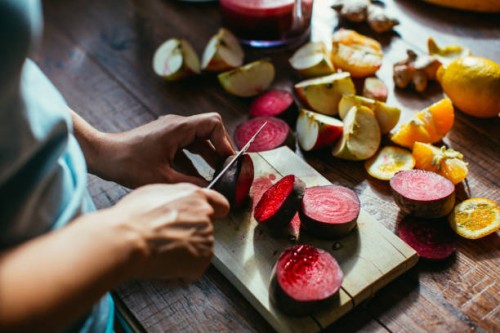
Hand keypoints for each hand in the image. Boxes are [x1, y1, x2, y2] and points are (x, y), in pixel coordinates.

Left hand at [81, 112, 234, 187]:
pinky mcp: (164, 140)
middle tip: (227, 170)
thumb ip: (190, 183)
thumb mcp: (163, 178)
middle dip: (220, 151)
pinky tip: (197, 178)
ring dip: (208, 157)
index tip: (228, 160)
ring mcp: (170, 132)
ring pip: (198, 141)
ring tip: (217, 175)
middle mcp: (176, 125)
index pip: (213, 123)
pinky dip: (195, 161)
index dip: (225, 141)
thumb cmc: (128, 163)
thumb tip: (210, 189)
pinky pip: (186, 148)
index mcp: (178, 128)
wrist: (103, 156)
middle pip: (209, 132)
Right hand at [109, 183, 228, 281]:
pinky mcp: (203, 259)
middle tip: (165, 242)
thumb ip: (175, 199)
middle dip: (188, 238)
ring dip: (182, 257)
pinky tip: (160, 267)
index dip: (215, 214)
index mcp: (195, 196)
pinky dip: (177, 275)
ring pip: (196, 252)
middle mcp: (205, 215)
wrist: (127, 238)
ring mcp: (206, 237)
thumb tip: (176, 206)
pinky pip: (191, 272)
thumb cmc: (133, 217)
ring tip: (158, 254)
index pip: (219, 205)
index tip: (214, 219)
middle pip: (204, 231)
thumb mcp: (155, 193)